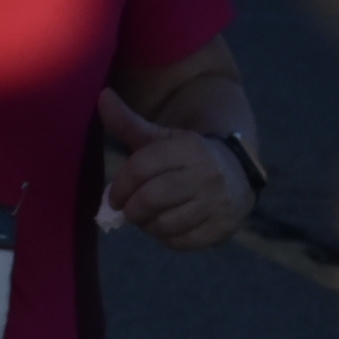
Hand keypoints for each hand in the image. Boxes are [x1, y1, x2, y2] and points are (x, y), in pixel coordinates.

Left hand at [100, 89, 250, 250]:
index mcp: (188, 147)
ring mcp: (218, 203)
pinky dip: (167, 238)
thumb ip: (128, 122)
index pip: (141, 168)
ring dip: (148, 225)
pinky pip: (182, 242)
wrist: (237, 173)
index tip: (113, 196)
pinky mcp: (223, 228)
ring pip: (165, 223)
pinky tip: (166, 226)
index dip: (120, 185)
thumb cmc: (186, 157)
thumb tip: (102, 96)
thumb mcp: (160, 137)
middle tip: (128, 210)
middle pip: (151, 198)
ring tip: (148, 217)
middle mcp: (206, 174)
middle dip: (131, 209)